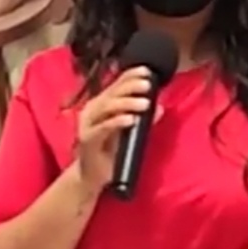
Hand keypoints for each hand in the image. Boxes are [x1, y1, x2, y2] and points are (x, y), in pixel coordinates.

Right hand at [74, 66, 155, 191]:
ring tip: (145, 104)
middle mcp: (92, 110)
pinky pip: (103, 127)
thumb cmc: (110, 152)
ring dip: (127, 103)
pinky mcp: (87, 139)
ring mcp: (88, 124)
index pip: (116, 84)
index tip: (147, 71)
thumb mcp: (130, 133)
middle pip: (112, 92)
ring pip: (108, 107)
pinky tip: (131, 120)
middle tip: (148, 85)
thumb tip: (160, 107)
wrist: (92, 177)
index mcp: (102, 104)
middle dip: (131, 86)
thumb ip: (143, 119)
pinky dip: (117, 122)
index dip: (131, 75)